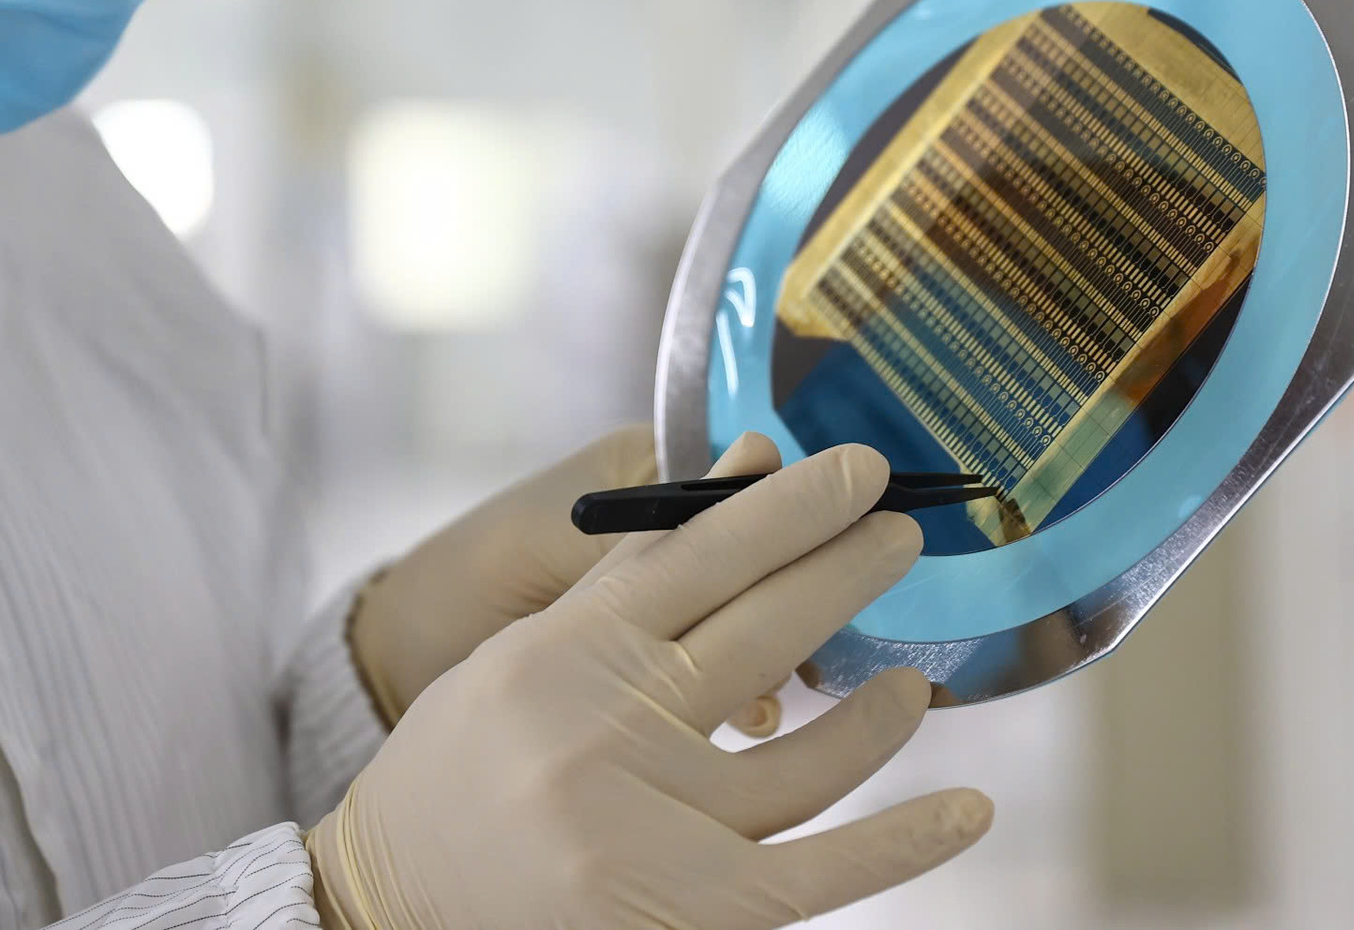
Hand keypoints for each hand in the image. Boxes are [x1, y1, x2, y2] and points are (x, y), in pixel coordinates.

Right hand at [307, 436, 992, 929]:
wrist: (386, 905)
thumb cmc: (462, 769)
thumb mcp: (527, 655)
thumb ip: (636, 573)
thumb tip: (746, 466)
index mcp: (564, 648)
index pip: (699, 554)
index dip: (788, 506)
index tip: (855, 468)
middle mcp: (607, 724)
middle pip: (763, 629)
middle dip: (847, 569)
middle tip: (907, 529)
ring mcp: (650, 820)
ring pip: (809, 757)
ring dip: (878, 712)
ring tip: (911, 683)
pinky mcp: (686, 907)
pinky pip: (822, 870)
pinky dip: (902, 842)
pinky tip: (967, 809)